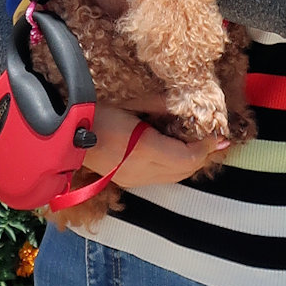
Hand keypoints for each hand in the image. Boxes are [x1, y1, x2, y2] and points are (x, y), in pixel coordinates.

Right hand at [84, 103, 225, 188]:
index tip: (220, 135)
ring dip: (190, 164)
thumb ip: (157, 104)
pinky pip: (160, 178)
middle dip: (203, 156)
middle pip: (184, 170)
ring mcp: (134, 180)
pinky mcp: (128, 182)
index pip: (187, 156)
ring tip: (201, 148)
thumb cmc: (94, 114)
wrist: (64, 138)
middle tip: (217, 142)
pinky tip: (177, 155)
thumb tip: (183, 103)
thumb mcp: (128, 103)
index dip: (206, 147)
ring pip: (173, 178)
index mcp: (144, 149)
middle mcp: (142, 170)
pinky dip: (175, 168)